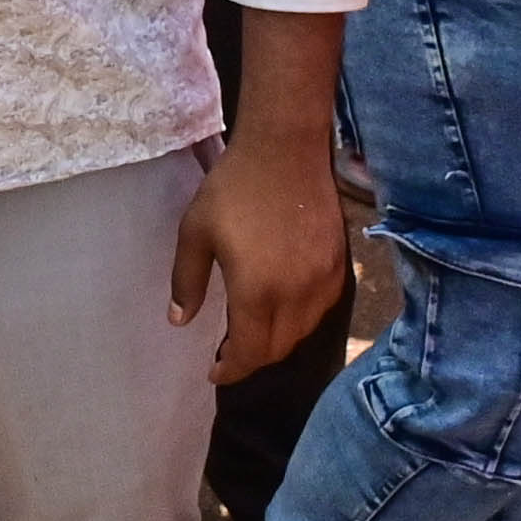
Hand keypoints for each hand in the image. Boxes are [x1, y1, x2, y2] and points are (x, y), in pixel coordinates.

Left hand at [175, 131, 348, 379]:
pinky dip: (300, 320)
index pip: (249, 352)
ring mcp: (323, 281)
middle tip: (229, 354)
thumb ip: (187, 281)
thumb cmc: (234, 188)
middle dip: (252, 359)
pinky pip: (322, 309)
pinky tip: (283, 306)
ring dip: (277, 341)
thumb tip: (180, 321)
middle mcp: (296, 296)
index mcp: (257, 291)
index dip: (231, 370)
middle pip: (278, 349)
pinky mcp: (340, 264)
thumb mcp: (195, 232)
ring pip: (302, 332)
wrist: (286, 148)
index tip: (214, 371)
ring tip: (254, 333)